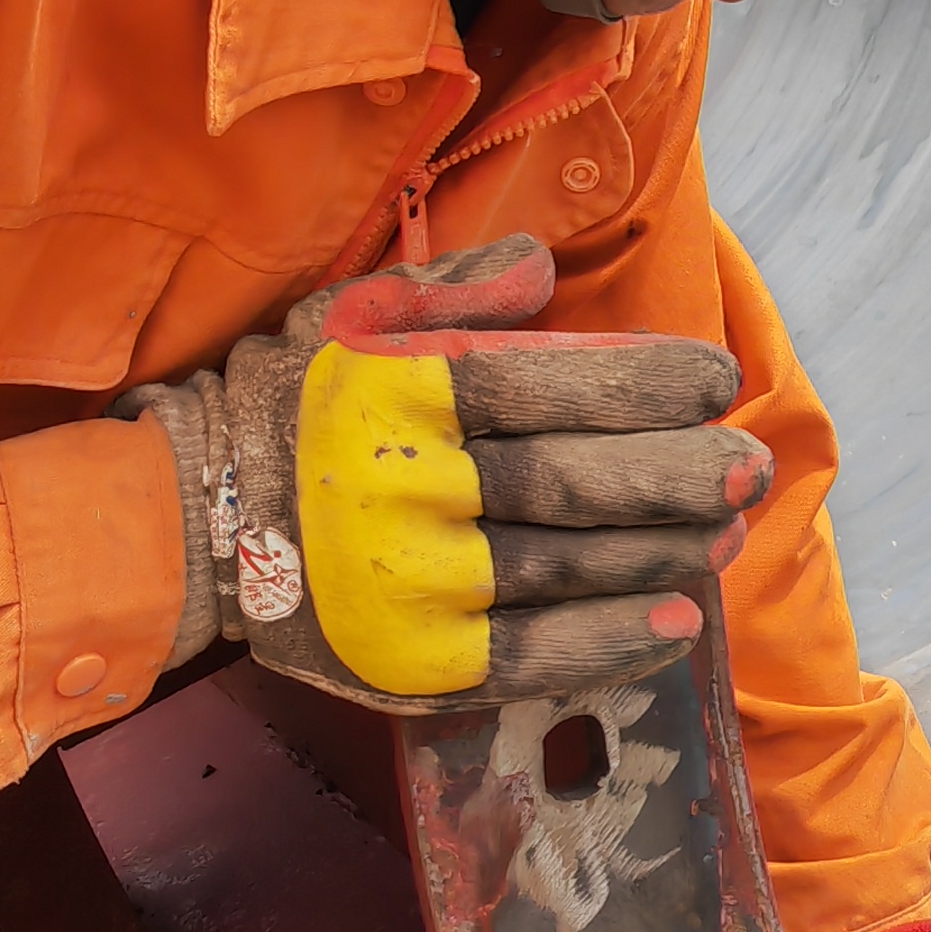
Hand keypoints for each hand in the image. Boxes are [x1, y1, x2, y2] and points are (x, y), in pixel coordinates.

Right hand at [132, 234, 766, 707]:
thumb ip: (450, 292)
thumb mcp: (346, 318)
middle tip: (751, 469)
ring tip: (727, 535)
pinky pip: (526, 659)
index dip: (645, 380)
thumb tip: (543, 269)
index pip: (546, 381)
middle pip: (570, 482)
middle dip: (675, 474)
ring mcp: (406, 585)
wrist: (179, 523)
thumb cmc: (280, 406)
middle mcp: (406, 488)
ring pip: (562, 569)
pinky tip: (677, 624)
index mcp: (399, 392)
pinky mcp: (405, 662)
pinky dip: (609, 643)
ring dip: (660, 554)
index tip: (718, 379)